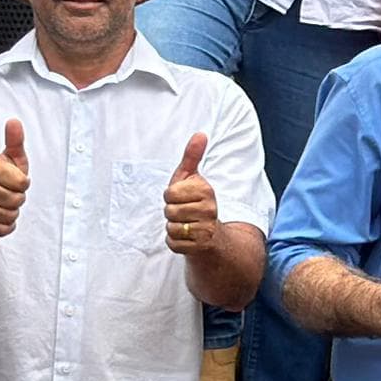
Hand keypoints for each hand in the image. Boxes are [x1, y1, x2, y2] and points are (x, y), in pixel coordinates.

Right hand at [0, 119, 28, 237]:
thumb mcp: (8, 159)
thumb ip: (14, 142)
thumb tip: (14, 121)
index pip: (23, 183)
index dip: (23, 183)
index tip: (13, 180)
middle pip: (18, 200)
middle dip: (18, 199)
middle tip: (6, 193)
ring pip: (12, 215)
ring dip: (11, 212)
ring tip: (1, 204)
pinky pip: (5, 228)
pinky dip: (5, 225)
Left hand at [162, 131, 219, 256]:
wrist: (211, 235)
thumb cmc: (195, 202)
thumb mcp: (191, 178)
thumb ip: (192, 156)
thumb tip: (200, 134)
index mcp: (205, 190)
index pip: (169, 193)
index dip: (170, 196)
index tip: (181, 197)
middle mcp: (209, 209)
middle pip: (169, 211)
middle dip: (171, 213)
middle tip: (183, 213)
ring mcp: (206, 229)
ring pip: (170, 227)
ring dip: (172, 227)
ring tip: (185, 225)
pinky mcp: (201, 246)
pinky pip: (173, 242)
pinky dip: (174, 241)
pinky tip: (186, 237)